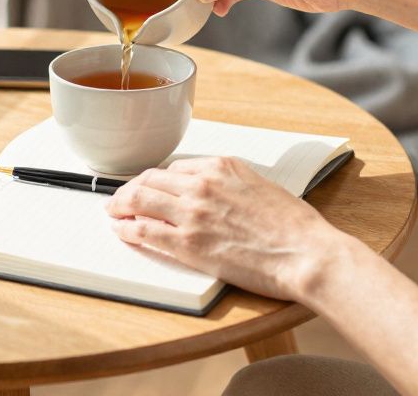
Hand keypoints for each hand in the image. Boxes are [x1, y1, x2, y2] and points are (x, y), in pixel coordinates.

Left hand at [105, 156, 344, 302]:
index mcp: (222, 166)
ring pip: (140, 199)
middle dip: (131, 188)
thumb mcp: (261, 186)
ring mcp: (192, 212)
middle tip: (121, 197)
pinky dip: (127, 229)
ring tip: (113, 211)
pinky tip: (121, 230)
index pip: (176, 167)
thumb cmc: (294, 227)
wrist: (305, 253)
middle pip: (151, 179)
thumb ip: (232, 184)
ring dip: (120, 204)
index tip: (152, 187)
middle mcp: (202, 183)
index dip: (158, 180)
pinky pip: (144, 231)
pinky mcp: (187, 243)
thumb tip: (216, 192)